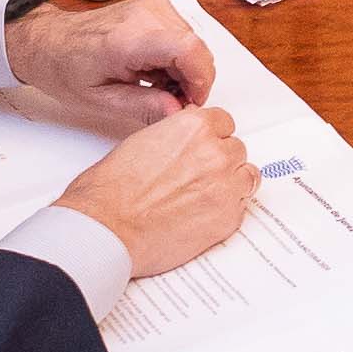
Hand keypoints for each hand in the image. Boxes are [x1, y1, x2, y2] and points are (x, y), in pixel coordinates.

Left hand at [5, 0, 211, 125]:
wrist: (51, 41)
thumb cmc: (67, 67)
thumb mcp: (102, 100)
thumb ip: (145, 107)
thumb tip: (178, 112)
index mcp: (127, 39)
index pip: (189, 50)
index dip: (201, 79)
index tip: (191, 99)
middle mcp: (144, 15)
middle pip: (196, 50)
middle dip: (190, 80)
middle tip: (166, 99)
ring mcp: (152, 5)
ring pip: (194, 43)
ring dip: (183, 70)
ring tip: (153, 84)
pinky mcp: (156, 5)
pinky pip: (184, 34)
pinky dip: (177, 57)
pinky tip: (153, 69)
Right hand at [51, 101, 255, 279]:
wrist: (106, 228)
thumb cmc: (110, 191)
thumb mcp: (141, 142)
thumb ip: (174, 138)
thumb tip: (183, 145)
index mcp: (193, 127)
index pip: (223, 122)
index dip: (212, 137)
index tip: (205, 147)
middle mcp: (215, 153)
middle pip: (236, 149)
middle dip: (220, 161)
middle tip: (198, 177)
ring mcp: (225, 187)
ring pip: (246, 177)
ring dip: (230, 183)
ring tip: (205, 196)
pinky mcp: (227, 219)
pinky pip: (241, 208)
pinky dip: (226, 211)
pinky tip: (202, 216)